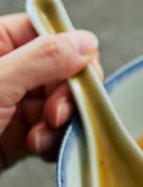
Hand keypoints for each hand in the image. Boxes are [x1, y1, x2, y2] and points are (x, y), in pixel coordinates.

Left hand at [0, 13, 100, 169]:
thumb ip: (43, 59)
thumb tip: (86, 41)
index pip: (54, 36)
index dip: (74, 58)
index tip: (74, 84)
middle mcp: (12, 70)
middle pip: (66, 73)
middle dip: (67, 98)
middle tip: (54, 118)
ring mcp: (17, 104)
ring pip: (65, 105)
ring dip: (62, 125)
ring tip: (39, 141)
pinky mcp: (21, 134)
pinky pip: (55, 131)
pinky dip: (56, 142)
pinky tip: (40, 150)